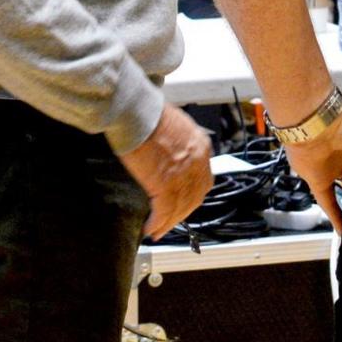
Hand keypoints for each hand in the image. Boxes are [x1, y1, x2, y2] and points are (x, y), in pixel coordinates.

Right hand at [121, 105, 213, 237]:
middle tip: (170, 222)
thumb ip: (179, 143)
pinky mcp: (165, 184)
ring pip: (180, 207)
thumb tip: (170, 153)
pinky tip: (151, 229)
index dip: (192, 195)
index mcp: (200, 146)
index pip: (203, 180)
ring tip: (158, 230)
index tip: (183, 203)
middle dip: (182, 212)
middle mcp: (197, 162)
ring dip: (169, 222)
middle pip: (195, 197)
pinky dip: (158, 223)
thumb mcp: (176, 125)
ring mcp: (183, 175)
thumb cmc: (149, 112)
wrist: (137, 111)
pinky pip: (164, 211)